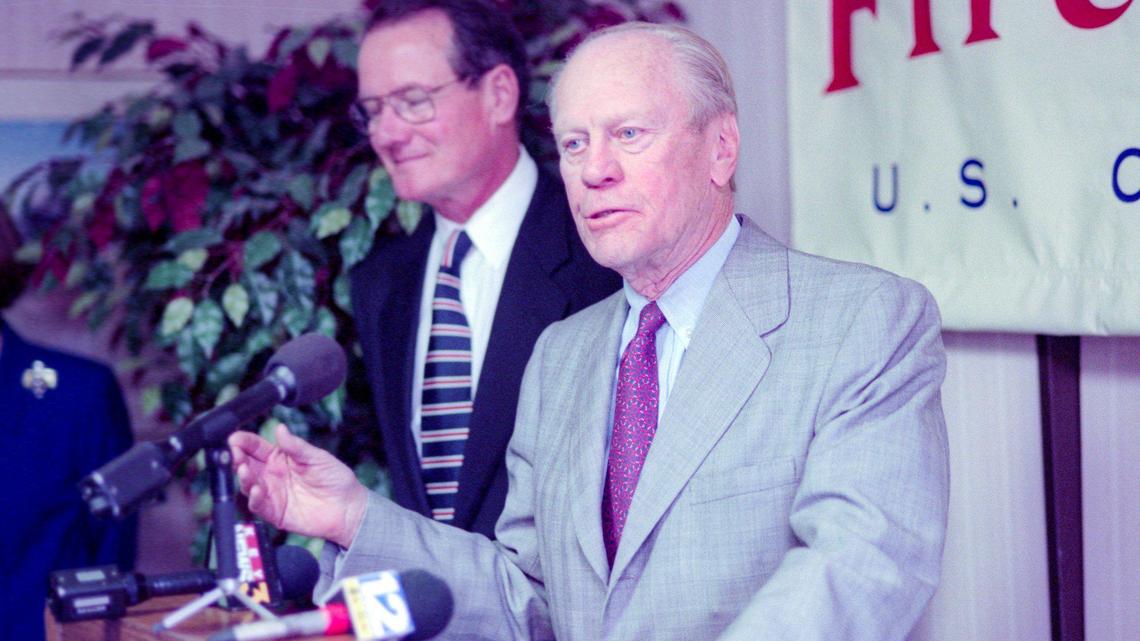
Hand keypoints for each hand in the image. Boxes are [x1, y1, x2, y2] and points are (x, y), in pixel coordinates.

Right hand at [228, 423, 367, 547]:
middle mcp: (271, 475)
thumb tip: (280, 428)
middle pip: (246, 464)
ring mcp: (271, 493)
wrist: (348, 507)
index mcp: (278, 458)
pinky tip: (255, 489)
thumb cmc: (334, 479)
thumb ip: (295, 446)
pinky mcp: (275, 512)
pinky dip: (254, 498)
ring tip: (243, 469)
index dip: (243, 441)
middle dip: (236, 458)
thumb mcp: (316, 457)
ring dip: (242, 477)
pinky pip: (258, 505)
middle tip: (233, 452)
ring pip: (248, 484)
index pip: (255, 447)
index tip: (234, 438)